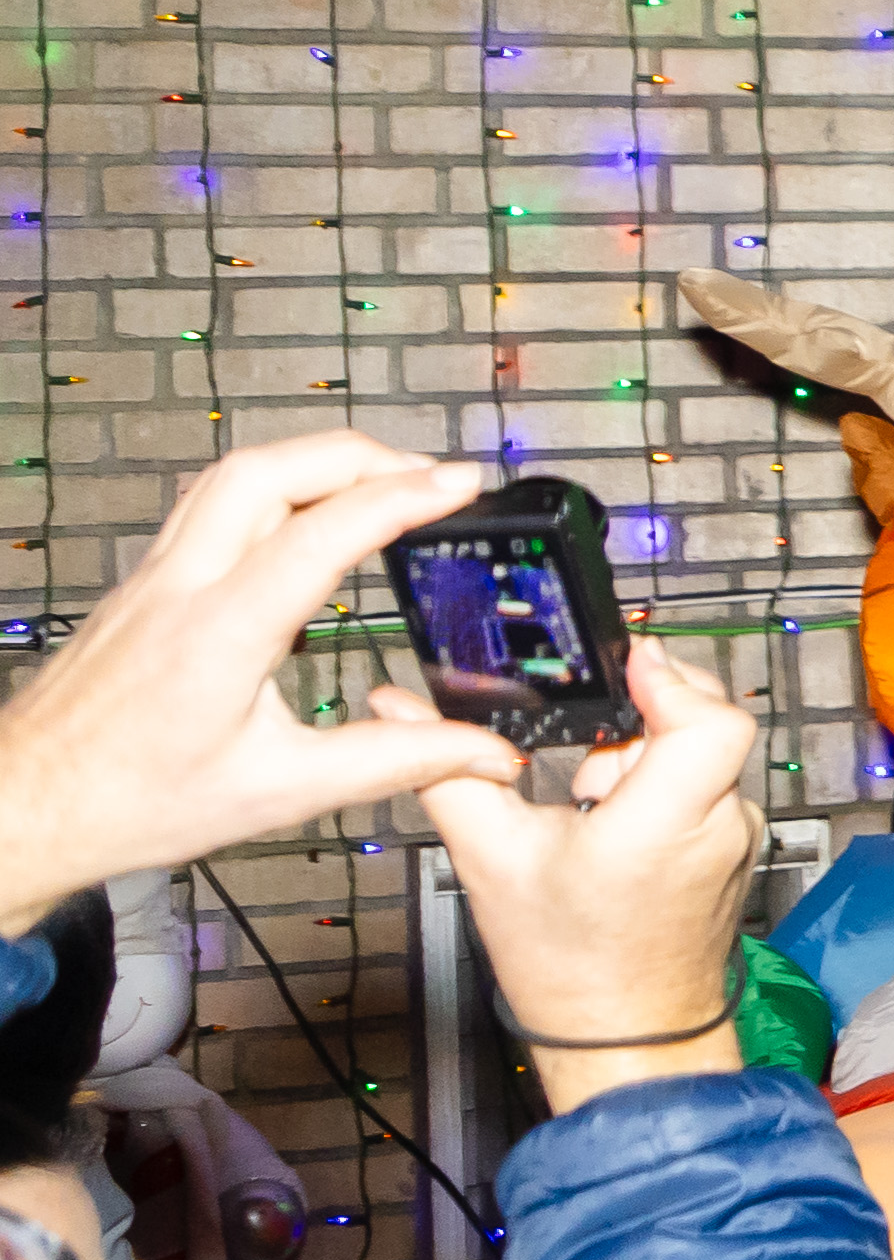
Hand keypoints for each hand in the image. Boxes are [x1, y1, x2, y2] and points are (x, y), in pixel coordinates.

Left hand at [0, 436, 521, 925]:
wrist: (27, 804)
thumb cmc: (130, 802)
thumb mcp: (283, 790)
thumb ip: (397, 761)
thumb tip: (483, 751)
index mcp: (220, 634)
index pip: (323, 532)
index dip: (402, 498)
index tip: (460, 485)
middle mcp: (181, 589)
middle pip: (268, 469)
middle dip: (360, 455)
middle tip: (425, 475)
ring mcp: (154, 578)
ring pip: (232, 475)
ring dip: (312, 461)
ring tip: (376, 482)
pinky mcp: (143, 585)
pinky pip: (208, 504)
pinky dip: (272, 487)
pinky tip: (302, 517)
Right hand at [391, 641, 761, 1107]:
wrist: (625, 1037)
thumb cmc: (567, 967)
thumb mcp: (489, 859)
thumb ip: (446, 772)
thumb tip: (399, 709)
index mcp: (663, 822)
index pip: (708, 719)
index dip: (669, 679)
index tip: (627, 662)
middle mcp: (719, 824)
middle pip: (702, 723)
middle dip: (640, 714)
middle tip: (581, 745)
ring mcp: (735, 838)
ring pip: (699, 754)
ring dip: (641, 756)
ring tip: (585, 804)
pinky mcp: (734, 849)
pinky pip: (705, 787)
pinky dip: (659, 785)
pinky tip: (610, 823)